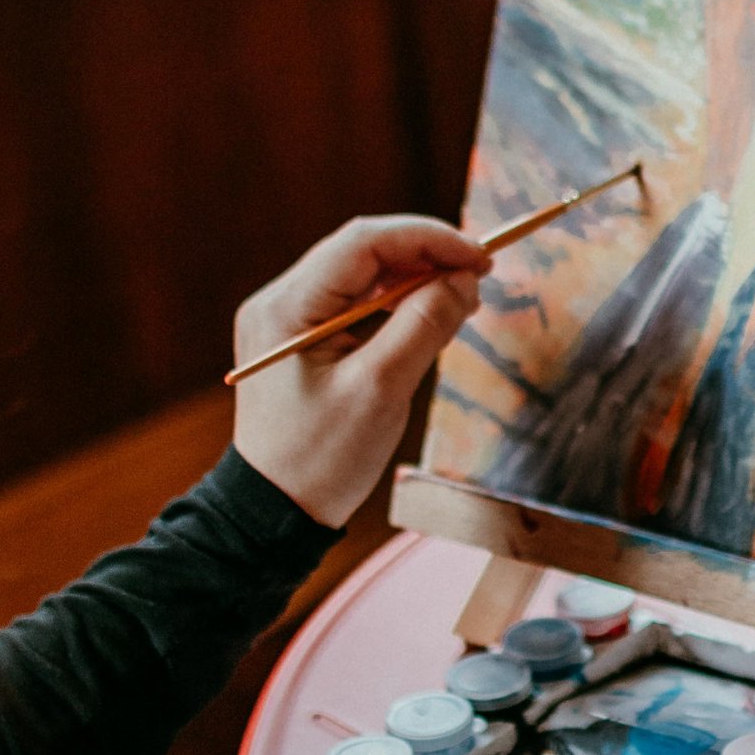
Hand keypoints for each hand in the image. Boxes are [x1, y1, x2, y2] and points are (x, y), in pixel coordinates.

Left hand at [233, 215, 490, 527]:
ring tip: (461, 298)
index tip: (480, 257)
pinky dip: (394, 304)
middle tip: (478, 276)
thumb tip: (464, 279)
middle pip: (361, 252)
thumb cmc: (321, 460)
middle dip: (424, 256)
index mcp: (286, 308)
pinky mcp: (300, 342)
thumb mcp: (381, 390)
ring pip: (360, 276)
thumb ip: (423, 326)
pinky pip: (354, 304)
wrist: (274, 514)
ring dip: (413, 279)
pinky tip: (427, 316)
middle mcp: (279, 303)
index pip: (363, 243)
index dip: (428, 239)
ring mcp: (287, 321)